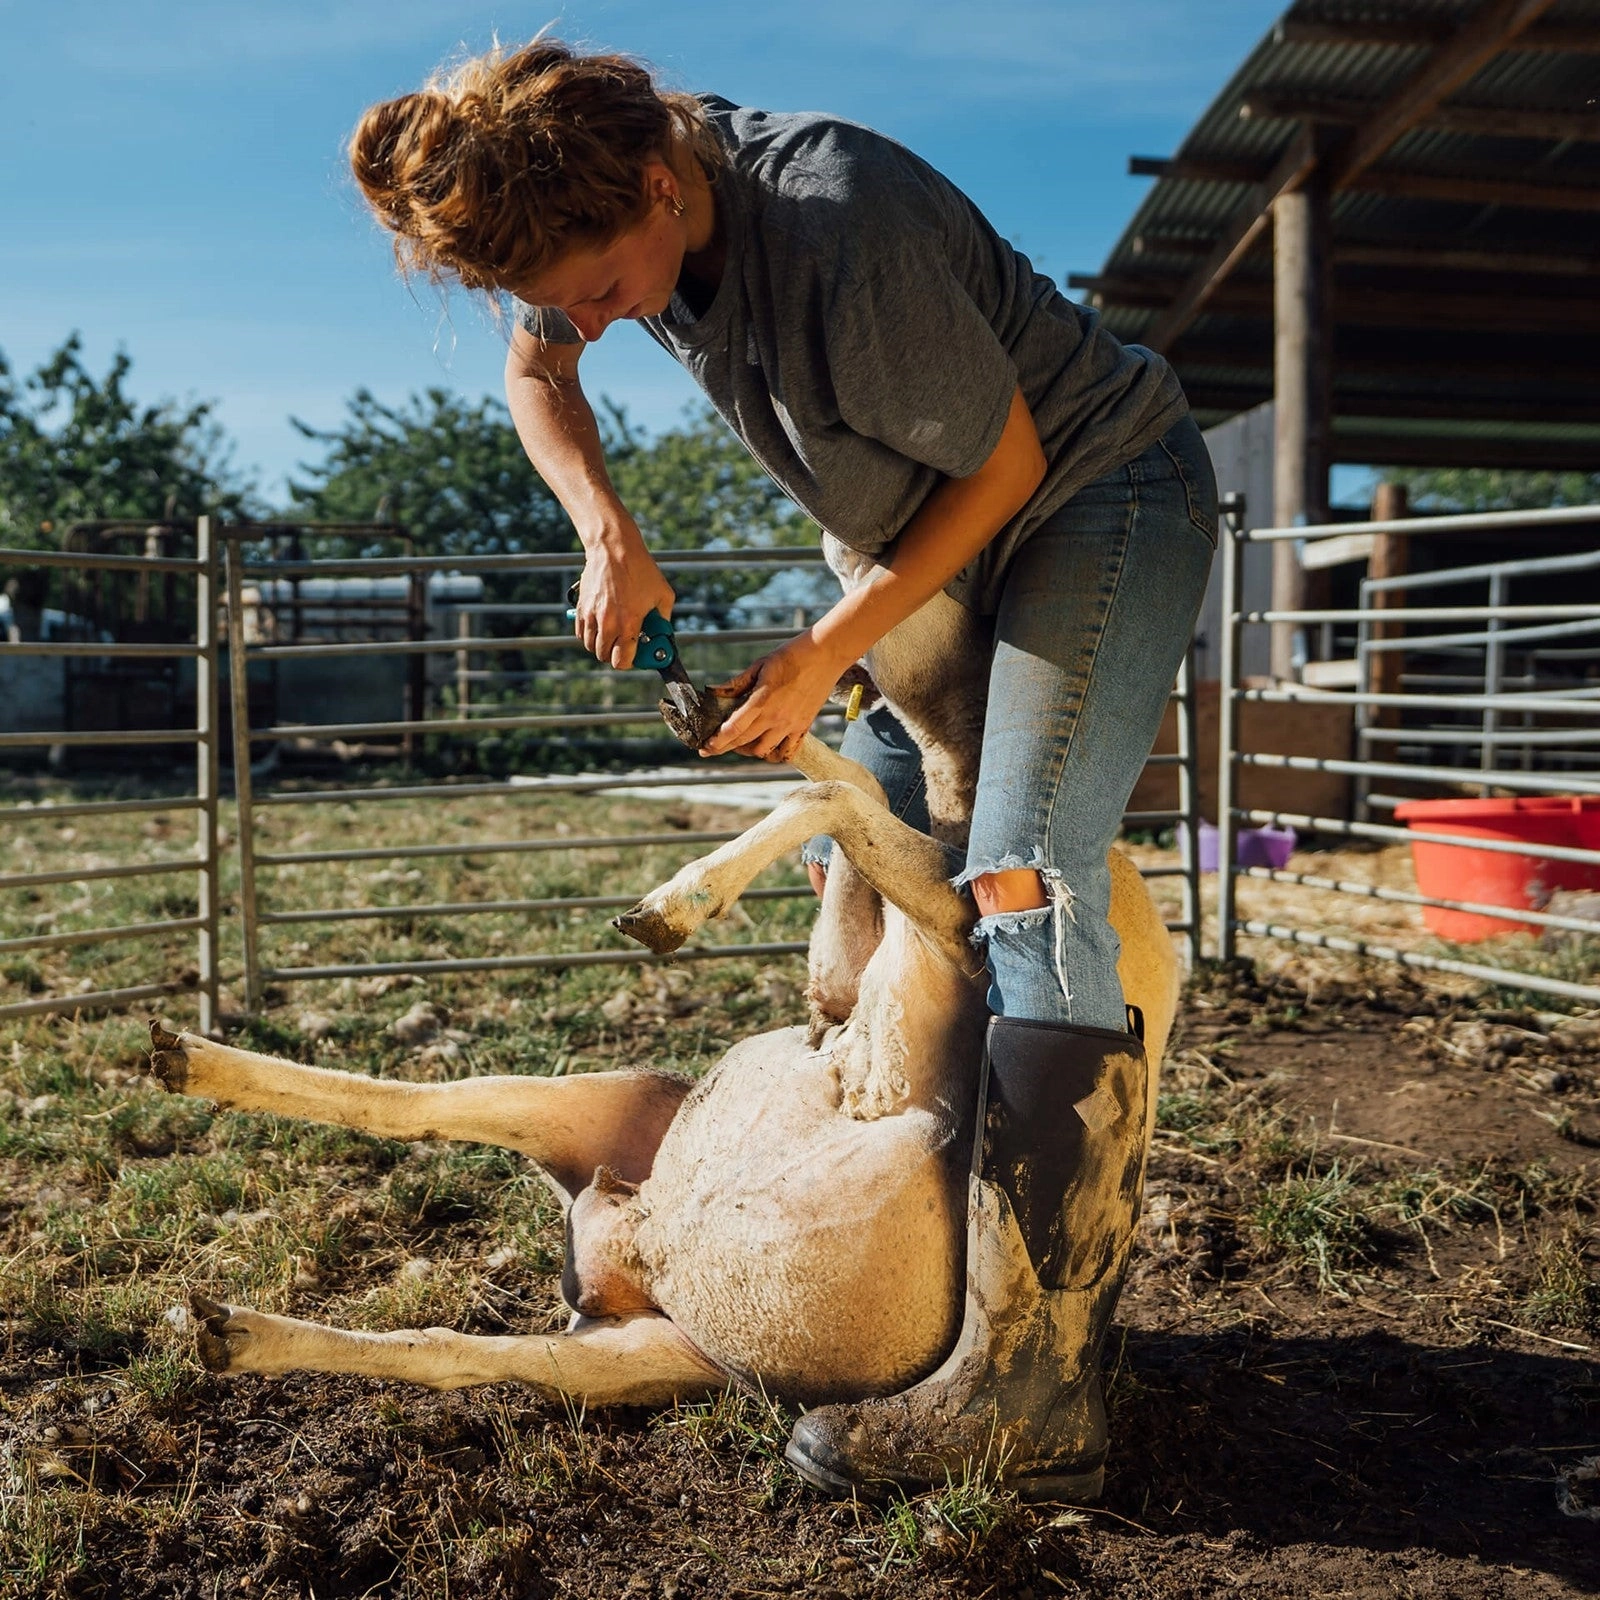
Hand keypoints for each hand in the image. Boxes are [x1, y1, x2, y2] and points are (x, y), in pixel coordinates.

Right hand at [574, 528, 675, 669]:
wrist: (614, 549)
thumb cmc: (641, 570)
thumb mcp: (663, 595)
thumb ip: (663, 619)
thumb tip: (662, 633)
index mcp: (629, 623)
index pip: (621, 661)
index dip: (629, 663)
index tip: (634, 657)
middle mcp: (608, 623)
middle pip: (604, 656)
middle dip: (615, 655)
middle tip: (624, 646)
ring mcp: (592, 615)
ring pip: (591, 646)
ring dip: (602, 646)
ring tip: (613, 635)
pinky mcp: (582, 608)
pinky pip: (581, 633)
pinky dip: (590, 635)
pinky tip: (601, 627)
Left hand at [700, 636, 843, 762]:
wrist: (825, 655)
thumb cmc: (791, 656)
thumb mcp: (759, 665)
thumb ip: (736, 683)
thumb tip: (713, 692)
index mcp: (762, 701)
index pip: (734, 729)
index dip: (717, 742)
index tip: (704, 748)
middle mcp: (776, 718)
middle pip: (744, 743)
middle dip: (725, 748)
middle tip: (712, 748)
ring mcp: (791, 725)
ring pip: (764, 751)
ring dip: (748, 751)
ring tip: (740, 744)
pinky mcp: (803, 727)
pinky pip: (787, 752)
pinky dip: (774, 755)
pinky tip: (766, 747)